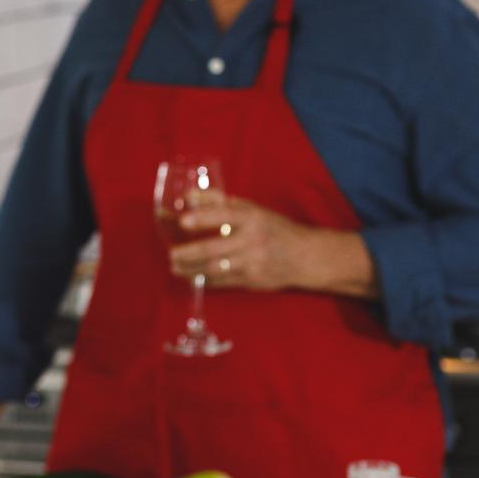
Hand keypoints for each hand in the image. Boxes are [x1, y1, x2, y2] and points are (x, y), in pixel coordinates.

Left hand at [169, 195, 316, 291]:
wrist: (306, 256)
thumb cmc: (274, 228)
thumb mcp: (251, 209)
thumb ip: (218, 201)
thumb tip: (188, 196)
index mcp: (252, 217)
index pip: (224, 215)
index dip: (202, 218)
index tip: (183, 222)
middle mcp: (252, 240)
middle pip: (214, 248)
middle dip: (189, 253)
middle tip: (172, 254)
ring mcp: (252, 262)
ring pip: (215, 268)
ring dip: (191, 269)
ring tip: (175, 267)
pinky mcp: (252, 280)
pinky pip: (223, 281)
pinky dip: (205, 280)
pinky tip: (192, 277)